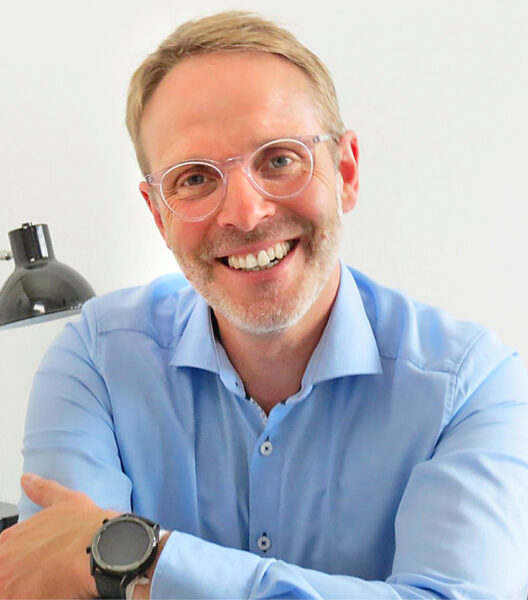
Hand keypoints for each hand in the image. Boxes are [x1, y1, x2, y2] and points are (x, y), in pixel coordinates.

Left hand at [0, 473, 119, 598]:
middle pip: (5, 575)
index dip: (22, 561)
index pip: (5, 556)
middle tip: (46, 576)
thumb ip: (42, 490)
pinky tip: (52, 594)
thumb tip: (27, 480)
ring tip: (51, 586)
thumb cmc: (87, 527)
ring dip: (25, 591)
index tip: (40, 564)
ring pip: (9, 591)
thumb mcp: (66, 500)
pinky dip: (35, 598)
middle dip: (20, 578)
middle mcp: (4, 560)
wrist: (104, 547)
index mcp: (11, 538)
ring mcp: (8, 585)